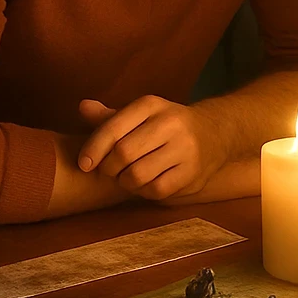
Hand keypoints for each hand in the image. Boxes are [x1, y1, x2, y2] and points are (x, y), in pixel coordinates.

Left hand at [76, 95, 220, 200]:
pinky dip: (143, 192)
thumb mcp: (141, 115)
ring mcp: (184, 148)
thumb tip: (82, 107)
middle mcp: (170, 122)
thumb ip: (110, 117)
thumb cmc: (166, 126)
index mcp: (152, 105)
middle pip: (122, 154)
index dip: (93, 149)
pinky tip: (145, 184)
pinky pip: (155, 190)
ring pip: (137, 175)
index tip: (84, 164)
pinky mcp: (192, 172)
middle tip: (110, 171)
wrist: (215, 132)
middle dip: (109, 168)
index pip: (113, 128)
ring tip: (128, 177)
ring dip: (125, 182)